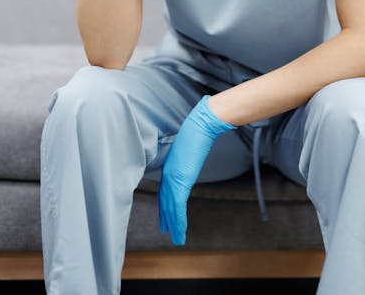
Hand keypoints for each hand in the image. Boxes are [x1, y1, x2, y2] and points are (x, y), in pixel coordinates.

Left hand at [158, 95, 237, 245]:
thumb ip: (187, 156)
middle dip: (166, 217)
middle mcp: (168, 174)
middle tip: (166, 230)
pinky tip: (180, 230)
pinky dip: (178, 220)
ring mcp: (173, 178)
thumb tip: (191, 156)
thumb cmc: (197, 131)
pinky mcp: (180, 181)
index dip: (164, 204)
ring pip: (171, 207)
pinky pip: (178, 206)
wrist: (201, 126)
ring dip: (173, 224)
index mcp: (170, 166)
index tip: (164, 214)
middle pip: (165, 201)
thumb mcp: (189, 146)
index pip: (164, 190)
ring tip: (176, 238)